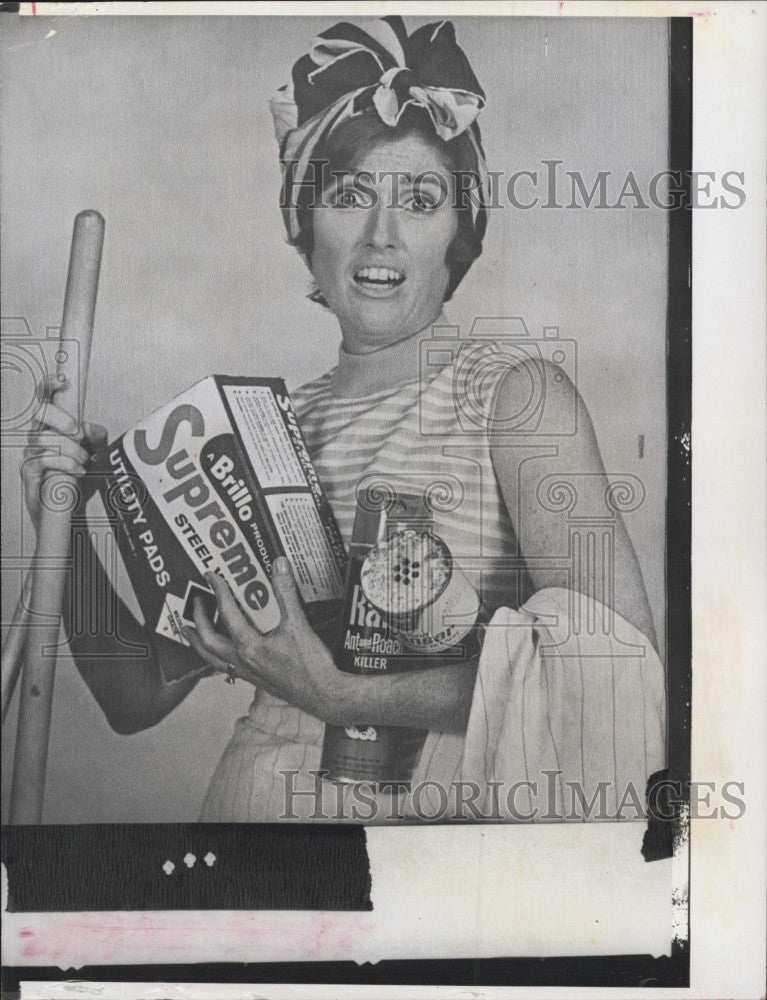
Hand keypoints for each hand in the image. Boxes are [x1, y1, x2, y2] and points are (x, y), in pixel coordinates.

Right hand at [22, 374, 107, 528]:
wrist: (71, 512)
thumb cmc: (79, 479)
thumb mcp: (97, 454)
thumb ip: (97, 437)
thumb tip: (89, 427)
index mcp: (51, 427)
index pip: (44, 399)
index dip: (49, 385)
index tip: (63, 379)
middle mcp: (37, 436)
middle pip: (39, 413)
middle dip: (61, 419)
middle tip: (77, 433)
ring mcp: (30, 454)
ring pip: (43, 438)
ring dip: (69, 449)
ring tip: (84, 462)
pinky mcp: (28, 473)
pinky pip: (42, 460)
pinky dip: (65, 464)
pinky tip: (78, 472)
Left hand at [181, 558, 349, 722]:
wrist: (324, 696)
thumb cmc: (311, 666)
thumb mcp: (298, 625)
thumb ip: (286, 593)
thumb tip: (279, 566)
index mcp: (249, 646)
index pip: (227, 613)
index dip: (219, 592)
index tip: (211, 576)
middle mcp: (243, 661)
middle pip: (208, 641)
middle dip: (197, 621)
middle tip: (194, 603)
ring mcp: (248, 673)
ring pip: (212, 659)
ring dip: (199, 644)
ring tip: (189, 632)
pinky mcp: (257, 680)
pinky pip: (227, 668)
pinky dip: (216, 657)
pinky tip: (222, 653)